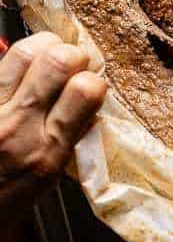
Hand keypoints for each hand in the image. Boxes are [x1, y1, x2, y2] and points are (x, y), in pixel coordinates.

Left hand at [0, 32, 105, 208]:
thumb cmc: (9, 194)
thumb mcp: (51, 174)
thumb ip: (71, 135)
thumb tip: (91, 95)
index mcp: (48, 151)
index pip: (85, 91)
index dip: (93, 77)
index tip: (90, 82)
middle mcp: (17, 128)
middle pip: (55, 61)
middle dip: (71, 54)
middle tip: (70, 63)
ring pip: (22, 53)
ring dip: (42, 47)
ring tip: (44, 57)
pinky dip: (14, 63)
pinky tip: (18, 74)